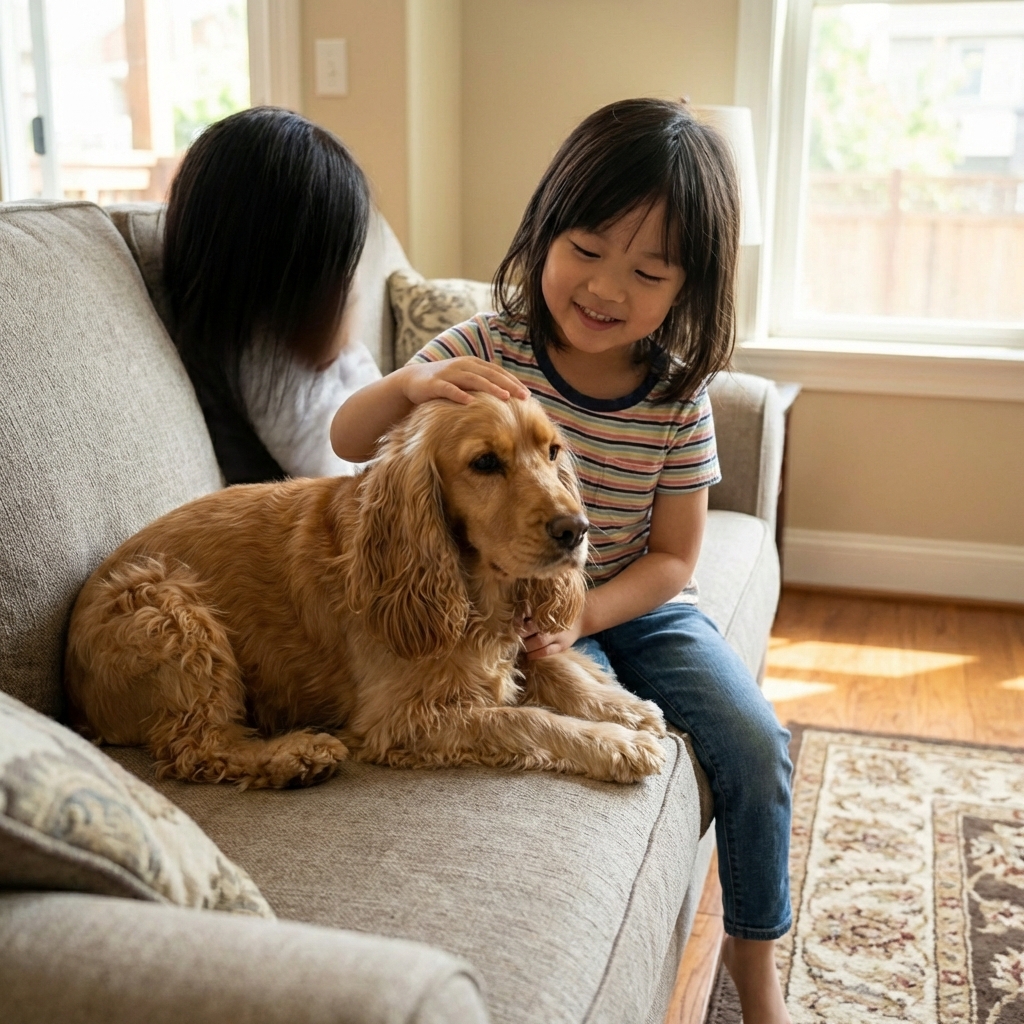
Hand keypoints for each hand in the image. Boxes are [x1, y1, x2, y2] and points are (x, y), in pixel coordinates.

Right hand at [400, 356, 529, 406]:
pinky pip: (449, 389)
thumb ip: (481, 385)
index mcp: (472, 364)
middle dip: (508, 385)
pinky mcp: (435, 384)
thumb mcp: (465, 381)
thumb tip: (505, 398)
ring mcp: (448, 374)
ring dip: (490, 388)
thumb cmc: (444, 384)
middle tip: (524, 397)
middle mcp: (463, 366)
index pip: (497, 372)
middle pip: (490, 374)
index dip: (513, 382)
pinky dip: (460, 395)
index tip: (527, 394)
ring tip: (505, 397)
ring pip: (473, 380)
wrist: (411, 381)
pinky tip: (470, 402)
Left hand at [518, 614, 583, 659]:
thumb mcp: (546, 608)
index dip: (518, 621)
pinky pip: (547, 652)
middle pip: (532, 628)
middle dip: (520, 634)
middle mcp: (552, 622)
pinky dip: (535, 654)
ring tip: (519, 647)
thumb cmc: (557, 613)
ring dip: (526, 646)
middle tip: (512, 638)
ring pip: (539, 641)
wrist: (580, 620)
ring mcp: (558, 635)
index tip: (511, 625)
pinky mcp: (562, 646)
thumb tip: (514, 617)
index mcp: (546, 611)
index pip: (528, 614)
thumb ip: (531, 611)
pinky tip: (528, 655)